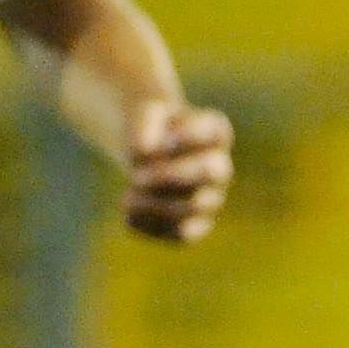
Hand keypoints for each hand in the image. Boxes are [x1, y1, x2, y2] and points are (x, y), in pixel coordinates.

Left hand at [121, 98, 232, 241]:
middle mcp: (220, 168)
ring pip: (196, 207)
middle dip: (171, 176)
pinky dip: (152, 225)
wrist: (147, 151)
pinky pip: (182, 234)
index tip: (160, 137)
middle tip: (136, 176)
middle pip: (213, 173)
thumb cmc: (149, 128)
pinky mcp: (195, 225)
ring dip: (155, 203)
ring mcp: (211, 199)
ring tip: (128, 196)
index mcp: (215, 133)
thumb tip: (145, 153)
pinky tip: (129, 210)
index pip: (215, 132)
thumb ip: (143, 123)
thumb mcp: (142, 113)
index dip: (186, 136)